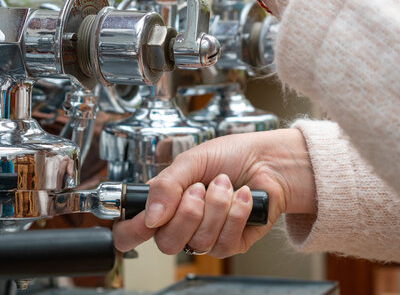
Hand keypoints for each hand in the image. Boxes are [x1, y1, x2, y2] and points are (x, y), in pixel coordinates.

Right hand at [113, 129, 315, 257]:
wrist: (268, 160)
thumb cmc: (230, 156)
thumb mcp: (191, 160)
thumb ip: (165, 185)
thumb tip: (150, 216)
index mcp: (163, 203)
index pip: (131, 232)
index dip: (132, 231)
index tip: (147, 219)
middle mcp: (181, 223)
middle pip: (167, 243)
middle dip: (188, 211)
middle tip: (200, 188)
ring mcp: (205, 235)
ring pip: (199, 241)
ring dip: (217, 206)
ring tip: (225, 185)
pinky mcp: (231, 243)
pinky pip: (224, 242)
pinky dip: (236, 212)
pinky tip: (242, 196)